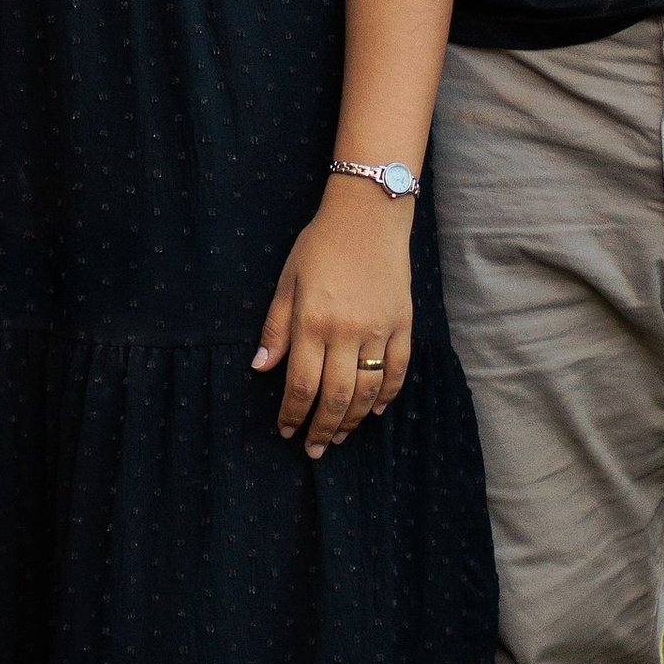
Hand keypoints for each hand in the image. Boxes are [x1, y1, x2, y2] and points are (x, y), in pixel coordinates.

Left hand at [252, 186, 413, 457]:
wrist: (368, 215)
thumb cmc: (320, 245)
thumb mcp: (287, 280)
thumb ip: (276, 326)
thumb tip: (260, 366)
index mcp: (313, 321)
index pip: (301, 383)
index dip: (293, 413)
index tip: (286, 431)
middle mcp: (347, 331)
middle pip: (337, 396)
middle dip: (322, 428)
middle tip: (313, 448)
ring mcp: (379, 330)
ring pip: (369, 390)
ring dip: (354, 419)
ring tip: (339, 435)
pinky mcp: (403, 324)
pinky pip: (398, 370)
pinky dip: (388, 395)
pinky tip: (376, 410)